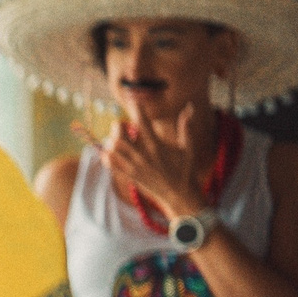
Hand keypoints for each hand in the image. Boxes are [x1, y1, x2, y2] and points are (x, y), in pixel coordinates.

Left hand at [102, 103, 212, 220]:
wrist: (180, 195)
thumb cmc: (186, 170)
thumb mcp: (189, 148)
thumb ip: (187, 127)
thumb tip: (190, 107)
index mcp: (157, 146)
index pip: (142, 123)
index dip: (136, 109)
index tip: (134, 101)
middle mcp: (143, 155)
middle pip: (119, 136)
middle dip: (118, 127)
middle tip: (122, 125)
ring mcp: (134, 167)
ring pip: (112, 149)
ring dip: (112, 141)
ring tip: (118, 139)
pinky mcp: (129, 176)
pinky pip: (110, 164)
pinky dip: (107, 156)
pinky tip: (112, 152)